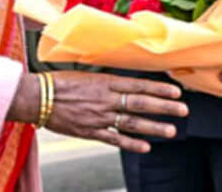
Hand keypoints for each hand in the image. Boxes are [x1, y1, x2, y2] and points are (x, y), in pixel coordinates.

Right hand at [8, 71, 186, 152]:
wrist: (38, 97)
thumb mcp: (87, 74)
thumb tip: (125, 83)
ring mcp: (99, 116)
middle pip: (141, 103)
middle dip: (165, 107)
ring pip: (132, 122)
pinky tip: (145, 147)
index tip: (176, 92)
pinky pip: (114, 139)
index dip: (159, 89)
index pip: (139, 85)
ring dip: (153, 127)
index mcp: (106, 82)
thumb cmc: (60, 83)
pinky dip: (131, 143)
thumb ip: (107, 81)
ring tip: (171, 130)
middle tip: (183, 110)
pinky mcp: (90, 131)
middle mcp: (106, 99)